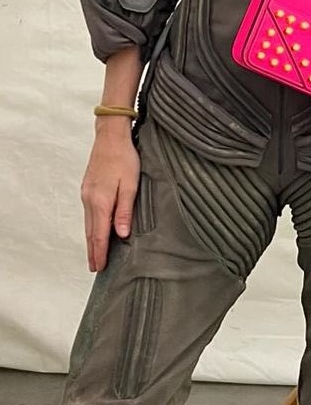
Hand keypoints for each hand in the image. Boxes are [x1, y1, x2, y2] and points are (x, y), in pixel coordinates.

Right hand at [80, 123, 139, 271]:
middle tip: (94, 268)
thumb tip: (122, 235)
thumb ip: (124, 211)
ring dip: (91, 239)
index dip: (100, 253)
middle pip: (90, 232)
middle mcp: (89, 200)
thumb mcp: (129, 184)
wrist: (110, 136)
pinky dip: (91, 225)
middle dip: (93, 251)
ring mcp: (86, 193)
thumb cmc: (124, 157)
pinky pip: (88, 212)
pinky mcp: (87, 187)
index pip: (99, 235)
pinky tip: (95, 229)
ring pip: (88, 223)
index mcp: (100, 202)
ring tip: (94, 253)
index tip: (99, 268)